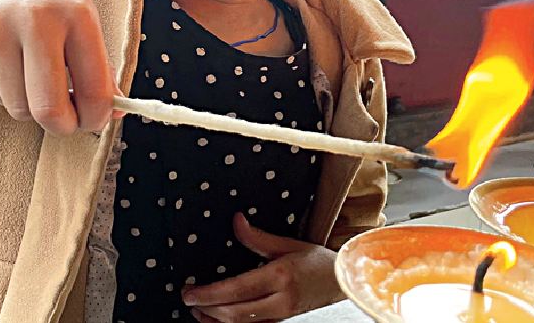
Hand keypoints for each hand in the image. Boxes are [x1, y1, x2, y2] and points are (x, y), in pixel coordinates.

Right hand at [0, 0, 122, 134]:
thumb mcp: (80, 17)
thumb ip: (98, 66)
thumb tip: (113, 112)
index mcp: (76, 14)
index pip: (94, 89)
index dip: (97, 117)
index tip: (95, 120)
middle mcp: (36, 22)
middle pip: (49, 110)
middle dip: (62, 126)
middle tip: (66, 120)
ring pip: (19, 109)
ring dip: (31, 106)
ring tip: (34, 77)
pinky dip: (7, 91)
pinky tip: (8, 62)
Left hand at [182, 213, 343, 322]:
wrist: (345, 283)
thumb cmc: (317, 262)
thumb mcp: (288, 244)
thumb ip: (257, 237)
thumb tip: (236, 221)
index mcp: (279, 277)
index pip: (236, 290)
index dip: (209, 294)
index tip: (190, 292)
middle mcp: (281, 301)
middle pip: (235, 313)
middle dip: (207, 309)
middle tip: (189, 300)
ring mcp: (283, 317)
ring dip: (216, 321)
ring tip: (199, 311)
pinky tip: (221, 319)